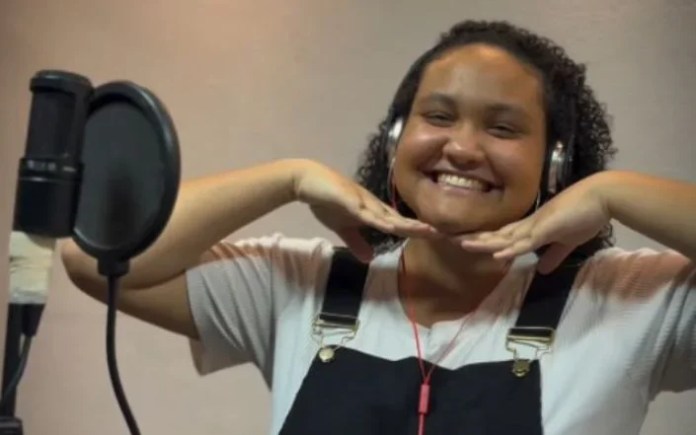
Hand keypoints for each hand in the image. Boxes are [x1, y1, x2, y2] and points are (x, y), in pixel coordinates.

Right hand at [293, 160, 438, 260]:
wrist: (307, 180)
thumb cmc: (327, 200)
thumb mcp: (342, 228)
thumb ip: (357, 242)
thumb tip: (369, 259)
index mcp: (374, 212)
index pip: (400, 224)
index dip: (418, 232)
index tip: (439, 239)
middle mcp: (373, 205)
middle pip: (401, 220)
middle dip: (422, 228)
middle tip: (446, 236)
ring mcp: (362, 201)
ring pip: (388, 216)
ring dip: (407, 224)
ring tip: (428, 231)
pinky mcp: (348, 199)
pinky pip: (365, 212)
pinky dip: (378, 220)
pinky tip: (391, 226)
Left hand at [455, 176, 610, 273]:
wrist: (602, 197)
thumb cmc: (584, 215)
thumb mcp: (566, 242)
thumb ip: (553, 254)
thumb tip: (542, 269)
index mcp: (528, 228)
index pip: (498, 236)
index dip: (479, 240)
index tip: (458, 243)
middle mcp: (526, 225)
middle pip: (492, 235)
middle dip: (469, 238)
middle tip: (443, 238)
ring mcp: (534, 226)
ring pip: (502, 237)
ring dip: (482, 243)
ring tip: (458, 245)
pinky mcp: (546, 229)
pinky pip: (524, 241)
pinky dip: (509, 248)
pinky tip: (494, 253)